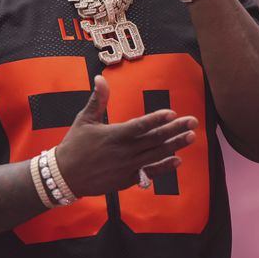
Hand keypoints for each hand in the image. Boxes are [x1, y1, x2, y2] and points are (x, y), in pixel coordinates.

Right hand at [55, 75, 197, 196]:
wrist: (65, 176)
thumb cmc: (74, 145)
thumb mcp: (84, 119)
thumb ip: (97, 100)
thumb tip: (100, 78)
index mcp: (114, 135)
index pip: (139, 126)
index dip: (156, 119)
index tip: (171, 113)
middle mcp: (124, 151)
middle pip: (154, 139)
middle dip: (175, 130)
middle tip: (193, 121)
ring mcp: (128, 167)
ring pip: (157, 154)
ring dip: (175, 145)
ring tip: (191, 137)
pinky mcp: (128, 179)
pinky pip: (150, 172)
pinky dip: (164, 167)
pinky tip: (178, 160)